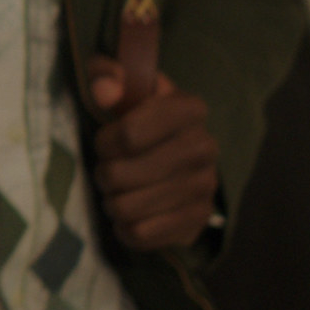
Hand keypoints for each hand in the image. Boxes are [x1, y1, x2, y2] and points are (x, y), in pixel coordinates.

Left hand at [86, 58, 218, 251]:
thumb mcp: (120, 87)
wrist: (174, 160)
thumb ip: (105, 75)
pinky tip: (132, 213)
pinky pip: (140, 234)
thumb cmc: (137, 117)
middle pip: (120, 174)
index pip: (127, 134)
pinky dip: (125, 227)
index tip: (107, 140)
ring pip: (126, 207)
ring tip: (120, 190)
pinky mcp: (198, 220)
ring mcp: (206, 186)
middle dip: (105, 173)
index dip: (105, 142)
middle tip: (109, 169)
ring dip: (112, 201)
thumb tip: (104, 91)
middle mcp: (205, 146)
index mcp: (189, 108)